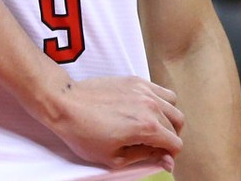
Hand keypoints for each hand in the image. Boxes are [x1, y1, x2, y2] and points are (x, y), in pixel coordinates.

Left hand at [42, 76, 182, 171]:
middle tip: (153, 143)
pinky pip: (159, 90)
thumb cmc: (83, 132)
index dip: (168, 154)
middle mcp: (150, 106)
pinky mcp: (134, 80)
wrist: (64, 103)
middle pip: (176, 125)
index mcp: (147, 127)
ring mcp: (143, 90)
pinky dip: (160, 101)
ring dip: (168, 118)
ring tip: (152, 125)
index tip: (158, 156)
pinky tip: (145, 109)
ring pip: (172, 105)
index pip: (175, 144)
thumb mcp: (114, 157)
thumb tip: (166, 160)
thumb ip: (145, 157)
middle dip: (169, 137)